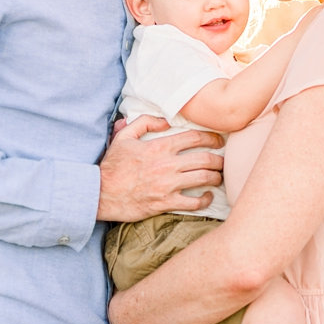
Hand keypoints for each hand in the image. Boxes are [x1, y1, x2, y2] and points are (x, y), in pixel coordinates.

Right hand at [98, 116, 224, 222]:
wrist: (101, 193)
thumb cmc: (112, 166)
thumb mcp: (124, 137)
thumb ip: (144, 122)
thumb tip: (166, 120)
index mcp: (159, 147)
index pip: (194, 138)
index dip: (211, 137)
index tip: (219, 140)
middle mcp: (167, 165)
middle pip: (205, 159)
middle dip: (219, 159)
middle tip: (223, 160)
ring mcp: (168, 185)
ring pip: (204, 178)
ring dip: (216, 177)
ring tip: (218, 177)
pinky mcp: (166, 203)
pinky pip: (194, 203)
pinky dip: (205, 200)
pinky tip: (208, 197)